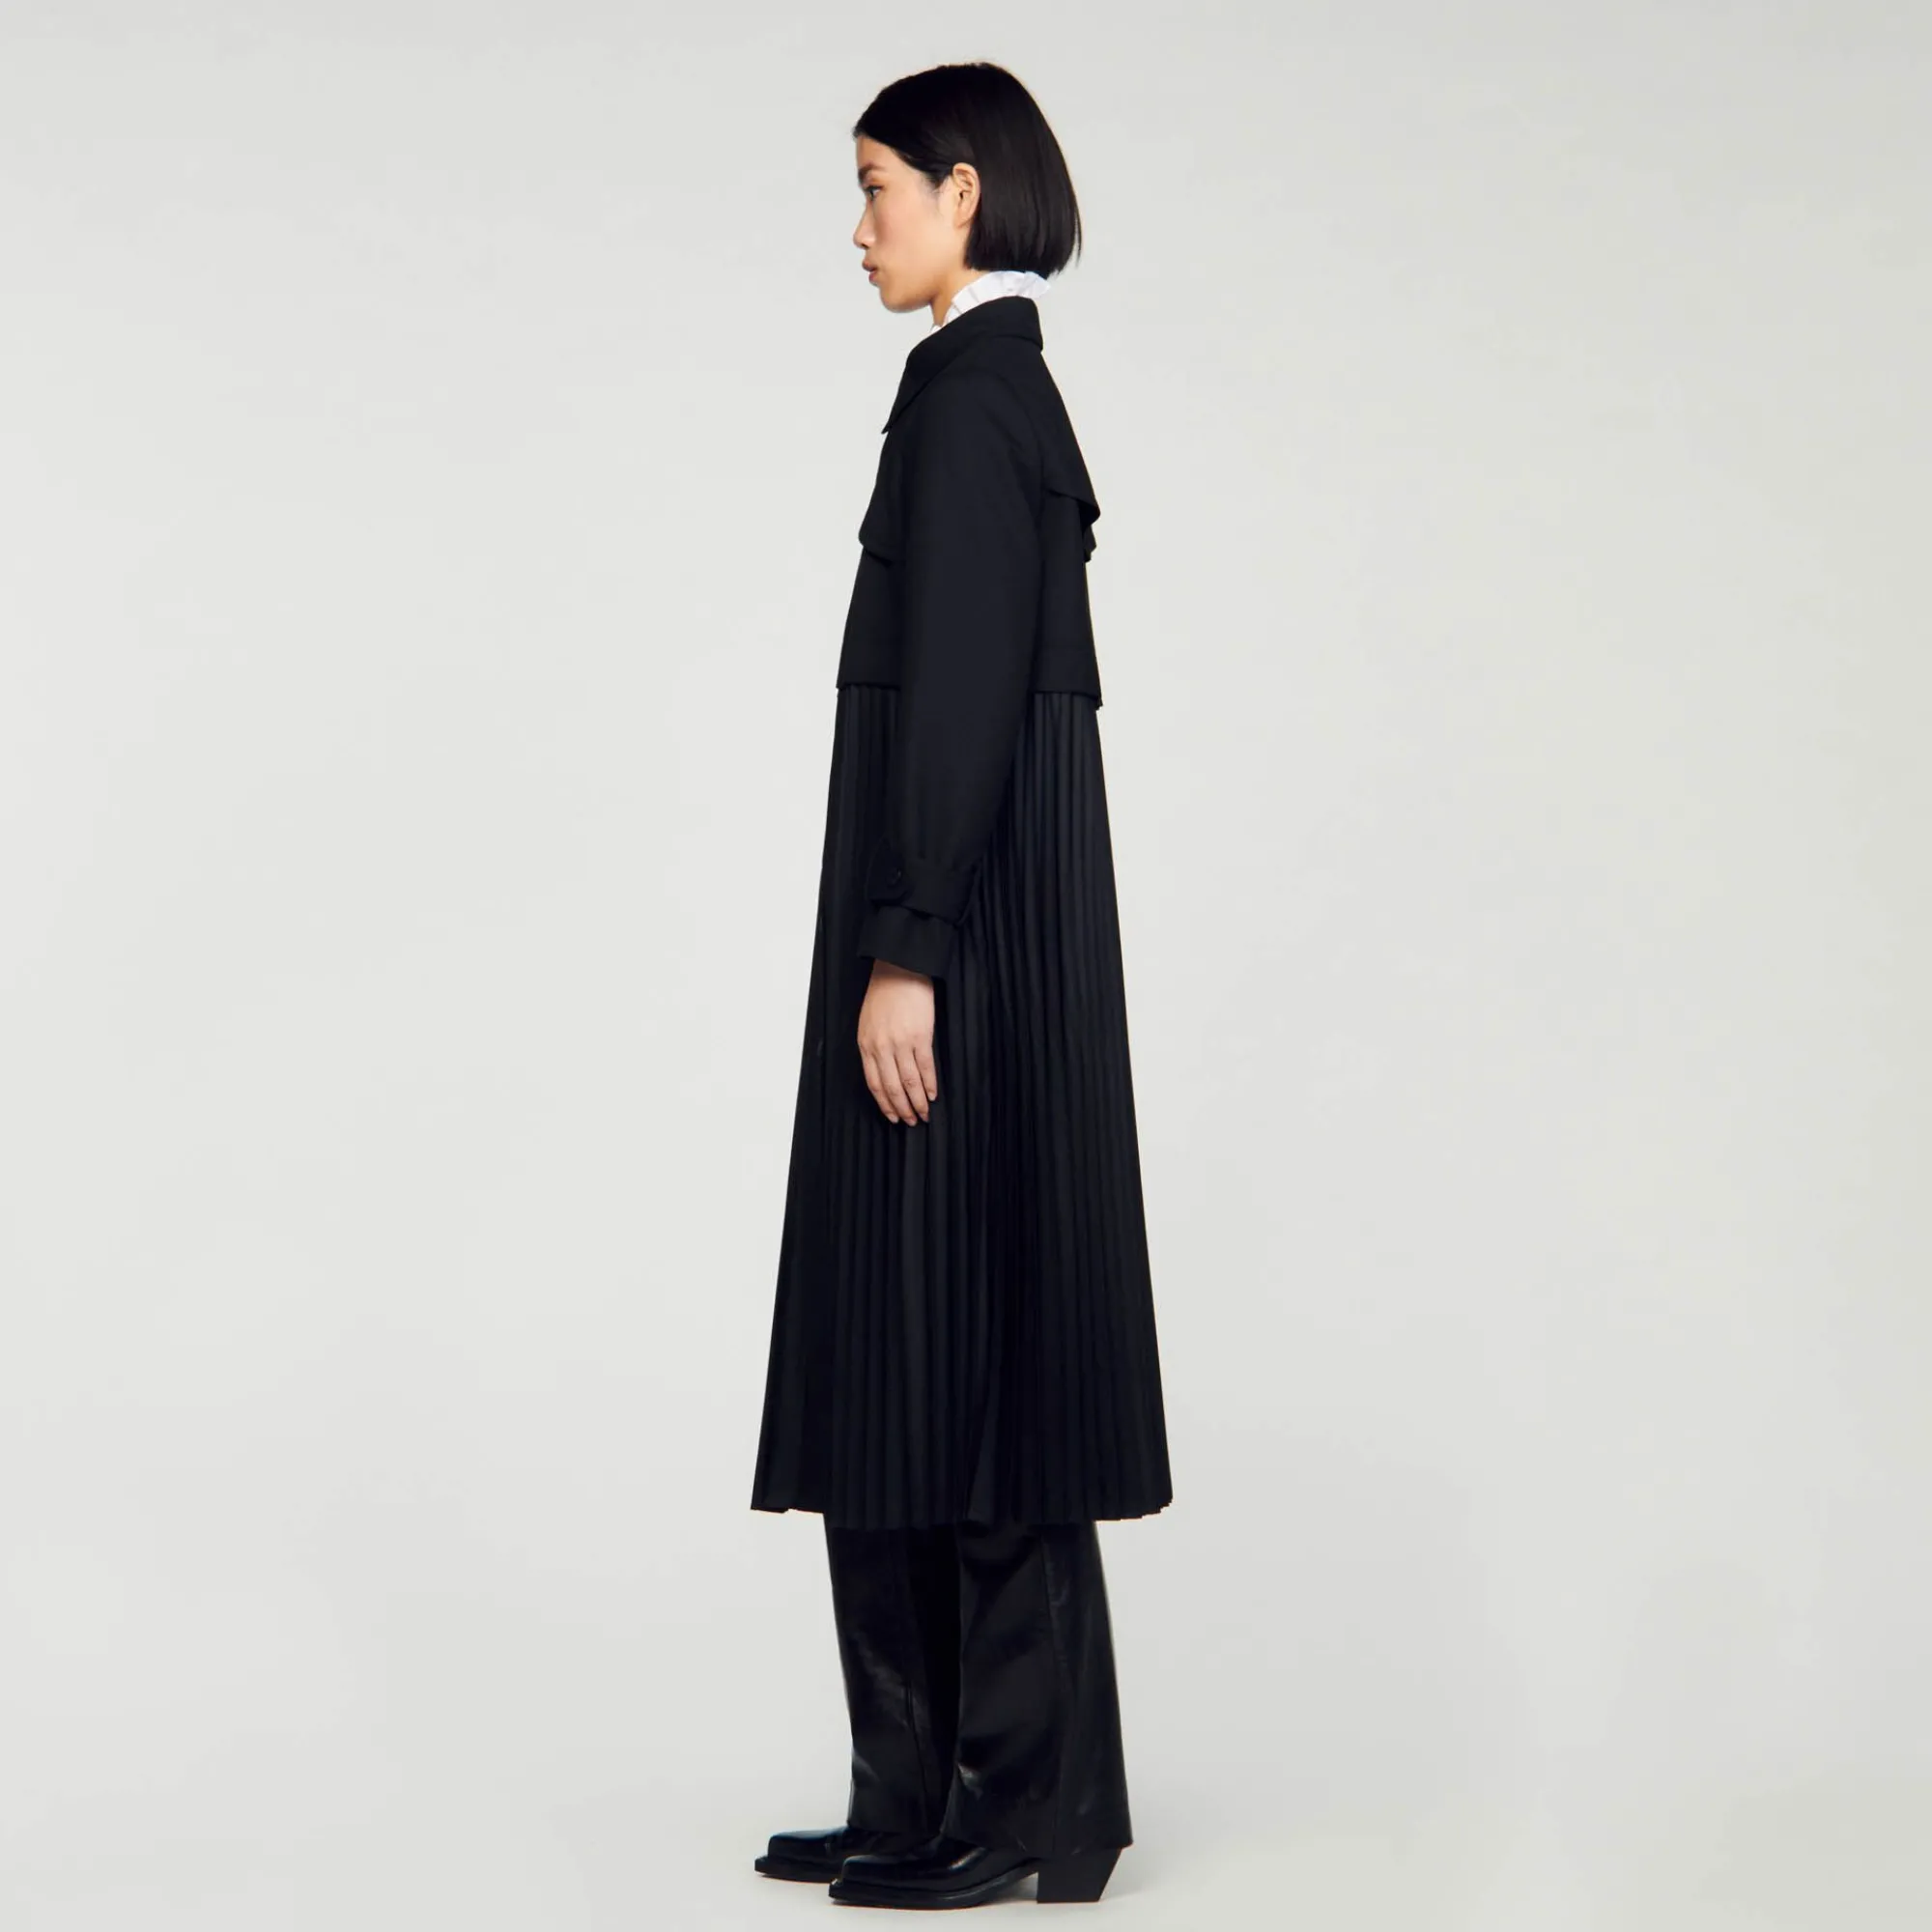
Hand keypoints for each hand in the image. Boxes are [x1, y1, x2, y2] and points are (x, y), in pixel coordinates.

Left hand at [857, 959, 936, 1123]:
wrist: (900, 969)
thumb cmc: (884, 994)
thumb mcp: (868, 1022)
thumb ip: (873, 1047)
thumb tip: (883, 1071)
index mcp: (866, 1045)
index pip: (874, 1083)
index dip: (884, 1103)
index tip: (892, 1116)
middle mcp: (881, 1047)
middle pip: (892, 1087)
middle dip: (902, 1108)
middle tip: (911, 1122)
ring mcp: (901, 1043)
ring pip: (909, 1082)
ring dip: (918, 1102)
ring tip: (924, 1114)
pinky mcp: (921, 1036)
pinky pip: (925, 1067)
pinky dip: (930, 1084)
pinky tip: (933, 1094)